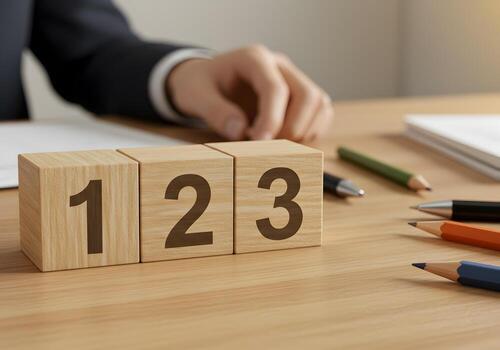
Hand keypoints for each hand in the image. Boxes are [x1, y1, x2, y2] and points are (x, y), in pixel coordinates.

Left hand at [166, 45, 333, 140]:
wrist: (204, 80)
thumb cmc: (199, 85)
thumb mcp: (195, 95)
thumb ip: (214, 112)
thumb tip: (240, 131)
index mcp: (254, 59)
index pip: (276, 88)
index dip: (272, 120)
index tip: (259, 143)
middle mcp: (280, 66)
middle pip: (308, 95)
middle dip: (293, 128)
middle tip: (268, 146)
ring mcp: (293, 79)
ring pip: (320, 104)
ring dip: (304, 132)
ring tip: (275, 144)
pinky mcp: (299, 96)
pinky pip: (320, 114)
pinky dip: (309, 133)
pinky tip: (285, 142)